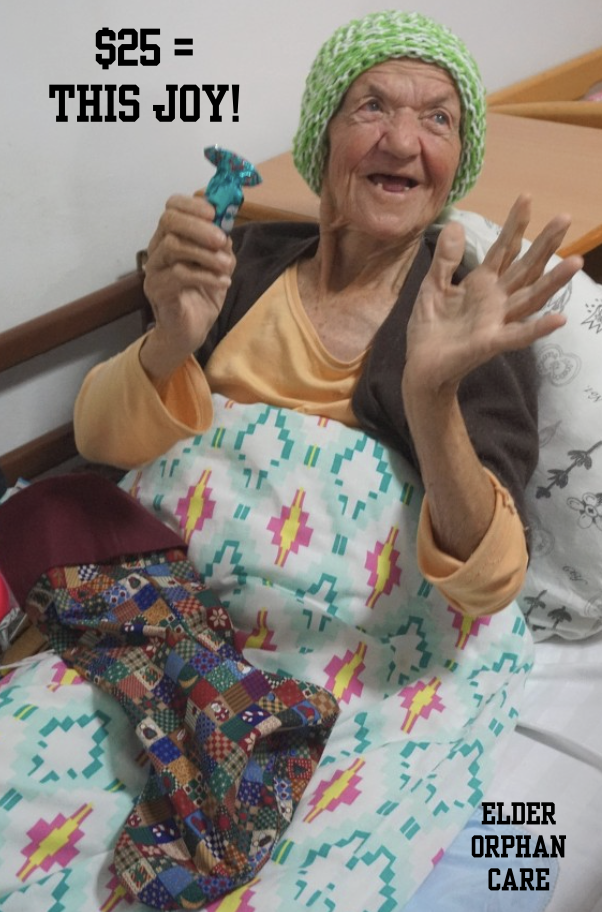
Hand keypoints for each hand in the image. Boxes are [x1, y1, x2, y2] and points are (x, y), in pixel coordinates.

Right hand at [141, 195, 235, 379]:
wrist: (188, 333)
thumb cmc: (201, 296)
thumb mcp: (218, 266)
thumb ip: (221, 246)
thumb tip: (226, 229)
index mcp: (171, 237)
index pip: (172, 207)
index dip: (193, 205)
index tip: (215, 214)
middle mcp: (157, 249)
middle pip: (169, 221)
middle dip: (199, 227)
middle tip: (222, 240)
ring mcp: (154, 270)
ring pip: (173, 246)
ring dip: (206, 254)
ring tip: (227, 267)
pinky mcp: (157, 290)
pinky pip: (178, 275)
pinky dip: (205, 276)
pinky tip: (222, 283)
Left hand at [404, 195, 582, 395]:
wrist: (421, 367)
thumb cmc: (430, 329)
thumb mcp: (432, 287)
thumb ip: (445, 260)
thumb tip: (456, 225)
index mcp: (482, 284)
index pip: (503, 249)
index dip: (514, 225)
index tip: (526, 197)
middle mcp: (496, 300)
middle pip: (525, 267)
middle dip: (544, 244)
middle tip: (565, 217)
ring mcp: (496, 321)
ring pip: (530, 298)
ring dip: (553, 282)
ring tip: (575, 262)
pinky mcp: (490, 343)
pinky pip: (518, 335)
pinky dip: (538, 328)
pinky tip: (559, 319)